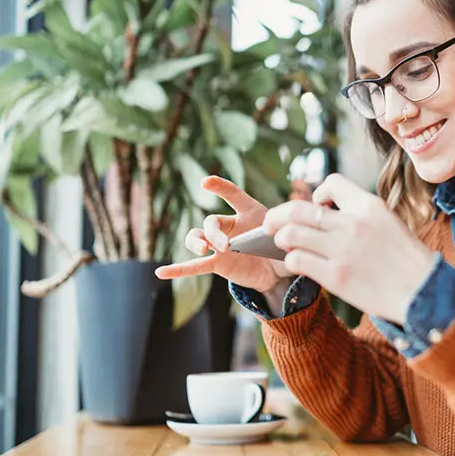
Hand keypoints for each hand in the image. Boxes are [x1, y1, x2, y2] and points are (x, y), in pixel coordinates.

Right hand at [154, 176, 292, 290]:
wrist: (278, 270)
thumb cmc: (282, 245)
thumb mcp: (290, 237)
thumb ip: (289, 235)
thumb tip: (293, 240)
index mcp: (249, 212)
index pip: (233, 194)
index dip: (220, 186)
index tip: (206, 182)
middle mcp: (230, 226)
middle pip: (211, 222)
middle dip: (214, 233)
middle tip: (225, 246)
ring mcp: (220, 245)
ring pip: (198, 238)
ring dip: (197, 243)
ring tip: (203, 250)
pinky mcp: (218, 264)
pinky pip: (195, 266)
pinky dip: (178, 269)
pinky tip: (160, 273)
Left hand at [264, 174, 434, 323]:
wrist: (424, 293)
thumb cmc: (408, 262)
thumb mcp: (390, 223)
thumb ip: (360, 215)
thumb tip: (326, 213)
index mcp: (370, 206)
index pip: (331, 183)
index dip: (317, 194)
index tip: (316, 207)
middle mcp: (353, 224)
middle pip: (297, 209)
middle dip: (277, 215)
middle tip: (269, 223)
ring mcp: (343, 250)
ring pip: (291, 234)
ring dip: (281, 238)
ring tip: (283, 244)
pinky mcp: (336, 277)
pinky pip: (297, 260)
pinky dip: (290, 260)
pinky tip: (296, 264)